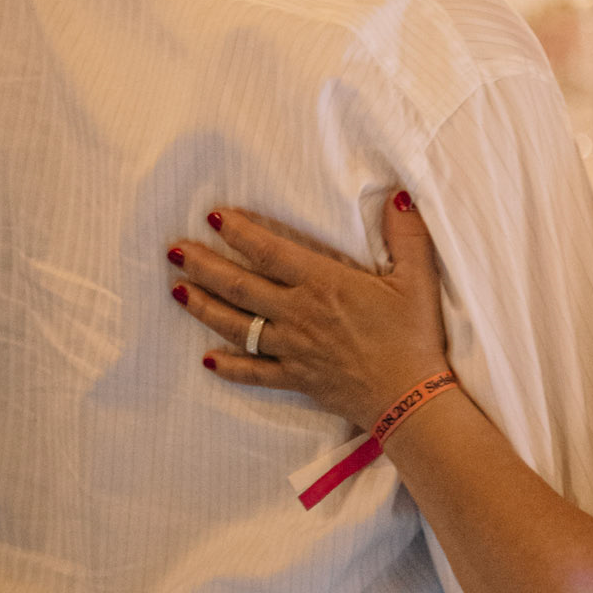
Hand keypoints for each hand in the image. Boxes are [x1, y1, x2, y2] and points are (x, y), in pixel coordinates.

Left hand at [168, 193, 449, 430]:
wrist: (412, 399)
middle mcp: (300, 313)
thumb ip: (407, 233)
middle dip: (204, 266)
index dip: (239, 232)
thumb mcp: (418, 279)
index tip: (214, 217)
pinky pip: (255, 372)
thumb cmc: (415, 336)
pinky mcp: (297, 378)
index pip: (270, 251)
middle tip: (174, 250)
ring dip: (203, 307)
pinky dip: (229, 367)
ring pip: (238, 325)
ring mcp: (294, 348)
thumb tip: (398, 193)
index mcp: (324, 283)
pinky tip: (207, 359)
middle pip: (240, 286)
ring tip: (176, 290)